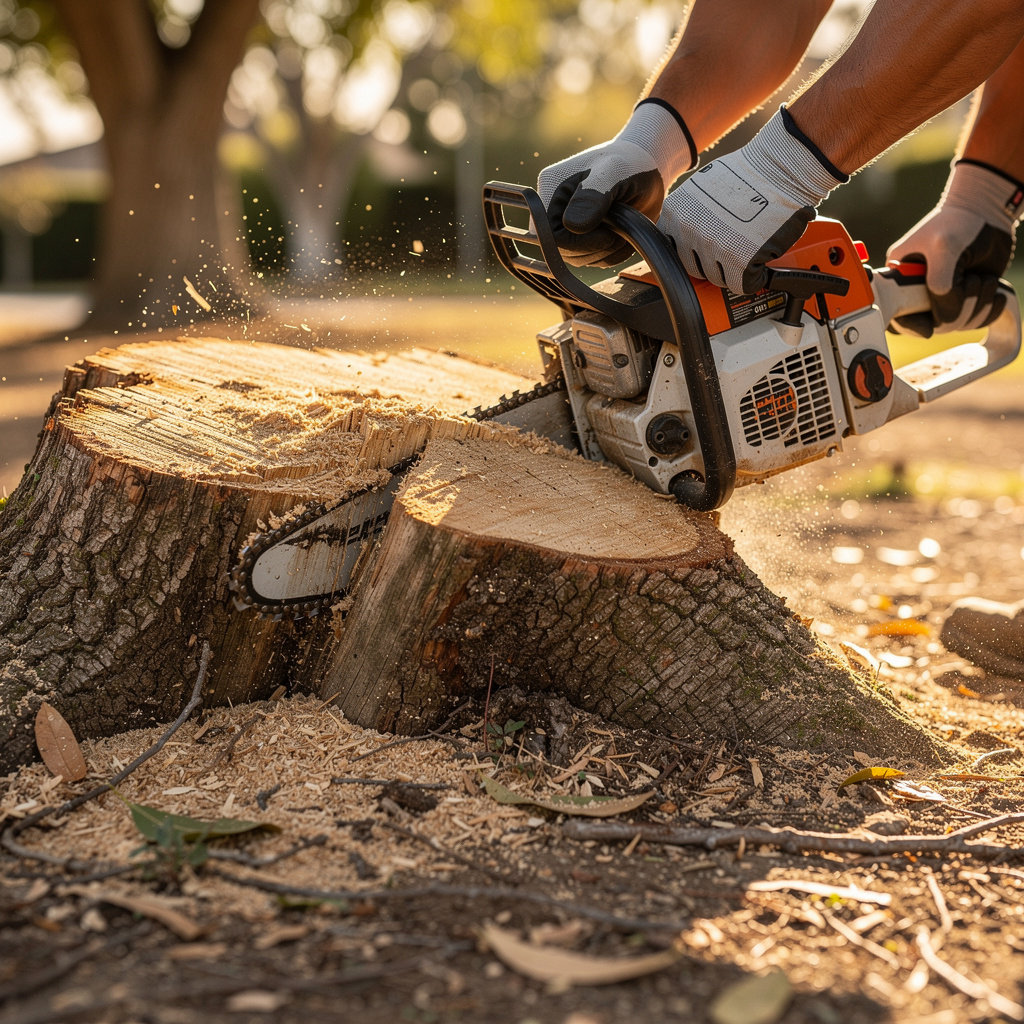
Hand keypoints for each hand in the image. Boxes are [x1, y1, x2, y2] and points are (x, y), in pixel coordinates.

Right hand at [537, 100, 693, 266]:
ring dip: (607, 250)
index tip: (608, 231)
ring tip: (622, 224)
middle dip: (597, 246)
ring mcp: (567, 227)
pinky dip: (612, 254)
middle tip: (620, 225)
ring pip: (579, 260)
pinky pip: (593, 261)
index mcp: (551, 190)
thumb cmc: (630, 164)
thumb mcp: (614, 172)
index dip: (579, 243)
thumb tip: (571, 225)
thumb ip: (592, 196)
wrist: (645, 167)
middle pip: (564, 253)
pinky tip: (622, 233)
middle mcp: (554, 211)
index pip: (551, 236)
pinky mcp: (582, 239)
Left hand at [657, 107, 845, 293]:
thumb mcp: (702, 187)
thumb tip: (681, 237)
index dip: (692, 251)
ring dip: (733, 270)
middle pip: (693, 267)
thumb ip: (688, 213)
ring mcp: (713, 247)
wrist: (780, 169)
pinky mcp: (739, 261)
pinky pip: (741, 284)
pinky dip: (753, 278)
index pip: (673, 249)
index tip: (705, 250)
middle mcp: (689, 230)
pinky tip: (760, 262)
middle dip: (713, 262)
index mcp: (675, 212)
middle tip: (732, 249)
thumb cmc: (748, 174)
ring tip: (748, 250)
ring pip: (717, 278)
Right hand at [886, 161, 1020, 336]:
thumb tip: (943, 313)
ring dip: (978, 305)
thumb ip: (939, 282)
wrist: (987, 212)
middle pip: (933, 323)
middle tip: (971, 284)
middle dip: (958, 310)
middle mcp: (920, 291)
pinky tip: (994, 292)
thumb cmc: (958, 222)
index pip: (899, 315)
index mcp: (900, 278)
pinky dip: (989, 310)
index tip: (928, 327)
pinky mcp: (965, 298)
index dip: (913, 325)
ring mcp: (944, 296)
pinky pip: (974, 320)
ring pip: (957, 323)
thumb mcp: (943, 248)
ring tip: (984, 280)